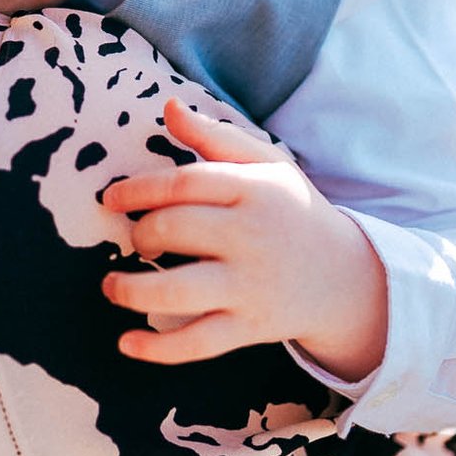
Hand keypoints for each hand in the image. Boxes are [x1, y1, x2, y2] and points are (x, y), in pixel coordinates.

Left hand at [97, 98, 387, 380]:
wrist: (345, 276)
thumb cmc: (291, 212)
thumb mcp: (267, 165)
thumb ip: (216, 137)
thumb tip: (169, 106)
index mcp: (253, 190)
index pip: (183, 183)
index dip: (137, 190)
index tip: (110, 199)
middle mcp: (251, 237)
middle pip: (174, 230)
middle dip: (141, 235)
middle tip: (137, 241)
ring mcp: (250, 286)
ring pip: (177, 291)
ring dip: (131, 290)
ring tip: (111, 286)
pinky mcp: (249, 327)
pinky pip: (197, 343)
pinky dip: (157, 349)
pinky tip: (127, 343)